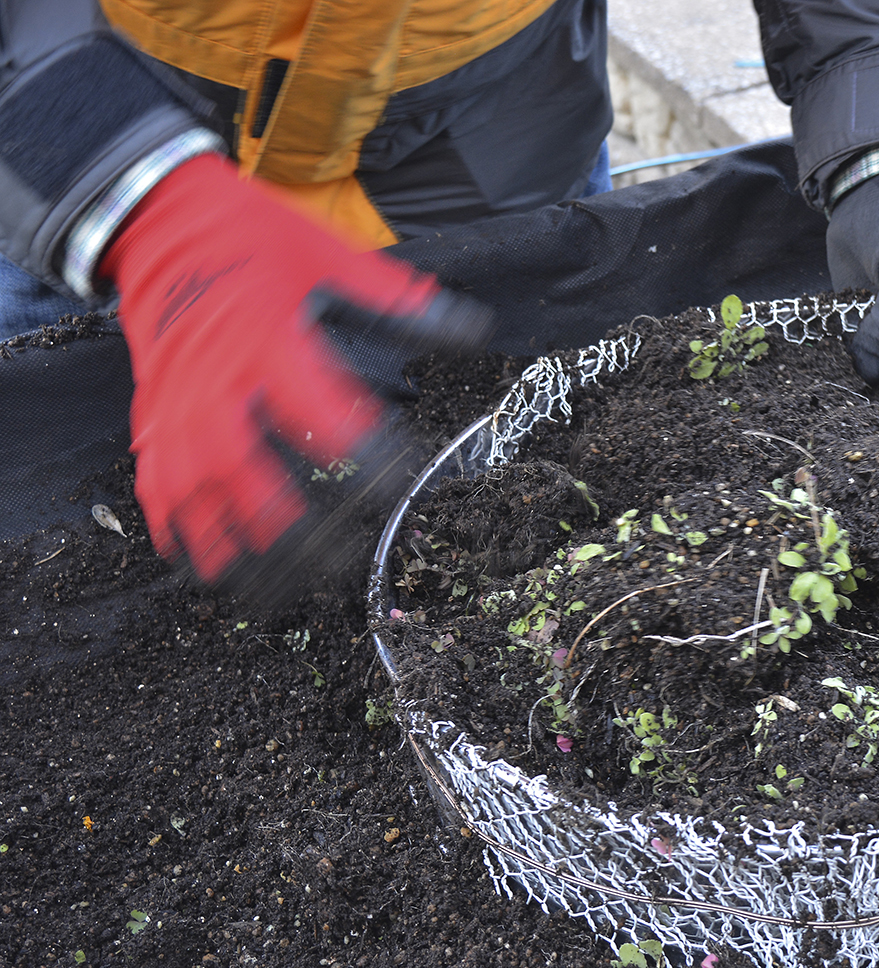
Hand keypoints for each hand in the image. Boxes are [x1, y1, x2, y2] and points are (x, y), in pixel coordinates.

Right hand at [100, 154, 489, 583]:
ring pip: (197, 487)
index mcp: (271, 340)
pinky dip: (176, 527)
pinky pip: (156, 483)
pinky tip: (206, 565)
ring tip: (272, 584)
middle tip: (335, 561)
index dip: (365, 456)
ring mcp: (178, 401)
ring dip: (233, 540)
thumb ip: (396, 298)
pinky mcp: (151, 413)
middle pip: (249, 467)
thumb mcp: (328, 254)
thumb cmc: (252, 237)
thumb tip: (473, 325)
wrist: (157, 218)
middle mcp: (219, 379)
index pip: (324, 413)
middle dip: (289, 521)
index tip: (397, 484)